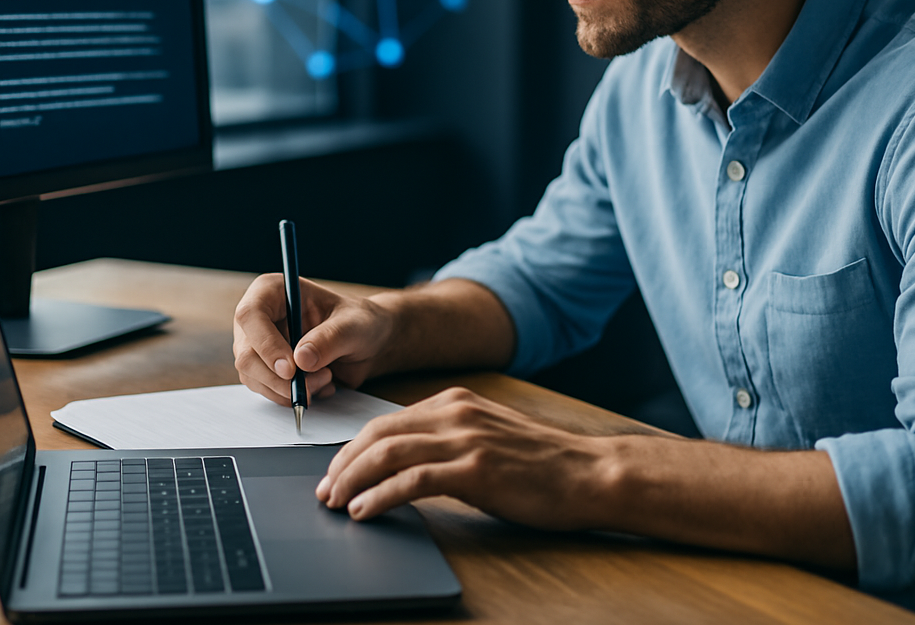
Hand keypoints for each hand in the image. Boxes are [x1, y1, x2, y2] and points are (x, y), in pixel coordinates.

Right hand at [233, 274, 394, 405]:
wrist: (368, 343)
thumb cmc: (360, 322)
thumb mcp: (353, 325)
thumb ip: (329, 338)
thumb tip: (301, 360)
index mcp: (274, 291)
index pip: (251, 315)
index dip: (266, 344)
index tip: (290, 369)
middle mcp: (260, 318)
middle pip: (247, 353)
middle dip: (279, 378)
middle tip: (311, 387)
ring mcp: (260, 346)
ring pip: (254, 377)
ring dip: (289, 389)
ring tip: (326, 378)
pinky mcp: (266, 369)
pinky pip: (267, 390)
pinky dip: (292, 396)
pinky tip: (319, 385)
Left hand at [316, 387, 613, 529]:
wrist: (589, 472)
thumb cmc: (541, 462)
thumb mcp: (488, 437)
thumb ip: (449, 440)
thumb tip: (404, 464)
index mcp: (455, 402)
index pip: (386, 422)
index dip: (353, 449)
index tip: (335, 472)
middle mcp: (456, 413)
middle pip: (379, 434)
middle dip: (344, 464)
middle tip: (325, 491)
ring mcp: (466, 439)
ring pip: (390, 453)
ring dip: (354, 480)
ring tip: (335, 503)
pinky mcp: (476, 470)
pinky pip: (414, 480)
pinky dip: (382, 495)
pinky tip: (365, 511)